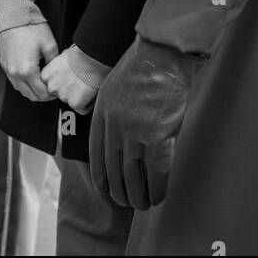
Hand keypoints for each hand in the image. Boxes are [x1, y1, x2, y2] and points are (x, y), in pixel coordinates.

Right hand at [0, 23, 58, 102]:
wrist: (14, 16)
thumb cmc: (32, 28)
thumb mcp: (49, 44)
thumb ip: (53, 63)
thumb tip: (55, 73)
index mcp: (28, 71)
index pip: (41, 94)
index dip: (51, 95)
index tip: (57, 90)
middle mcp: (16, 74)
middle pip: (31, 95)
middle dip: (42, 96)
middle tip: (51, 90)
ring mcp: (8, 70)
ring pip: (21, 90)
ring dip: (32, 91)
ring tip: (42, 84)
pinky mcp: (4, 65)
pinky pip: (14, 81)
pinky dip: (23, 84)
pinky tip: (31, 77)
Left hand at [41, 49, 95, 113]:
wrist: (93, 57)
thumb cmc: (82, 54)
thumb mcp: (63, 56)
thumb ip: (58, 67)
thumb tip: (62, 69)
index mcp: (46, 75)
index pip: (52, 85)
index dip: (64, 82)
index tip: (70, 78)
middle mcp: (51, 87)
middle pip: (61, 95)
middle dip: (70, 90)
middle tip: (79, 81)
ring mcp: (62, 96)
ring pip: (71, 102)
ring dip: (79, 96)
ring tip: (86, 84)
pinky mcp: (74, 103)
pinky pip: (82, 109)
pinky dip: (88, 103)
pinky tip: (90, 91)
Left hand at [89, 37, 204, 210]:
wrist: (162, 53)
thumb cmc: (143, 63)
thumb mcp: (114, 85)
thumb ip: (112, 110)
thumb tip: (119, 133)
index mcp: (102, 113)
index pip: (96, 153)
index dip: (100, 175)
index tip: (104, 189)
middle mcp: (115, 126)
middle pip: (114, 169)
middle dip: (120, 190)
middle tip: (127, 201)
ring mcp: (136, 132)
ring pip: (133, 177)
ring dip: (138, 196)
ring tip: (143, 205)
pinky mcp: (159, 136)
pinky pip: (157, 172)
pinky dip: (158, 188)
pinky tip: (159, 196)